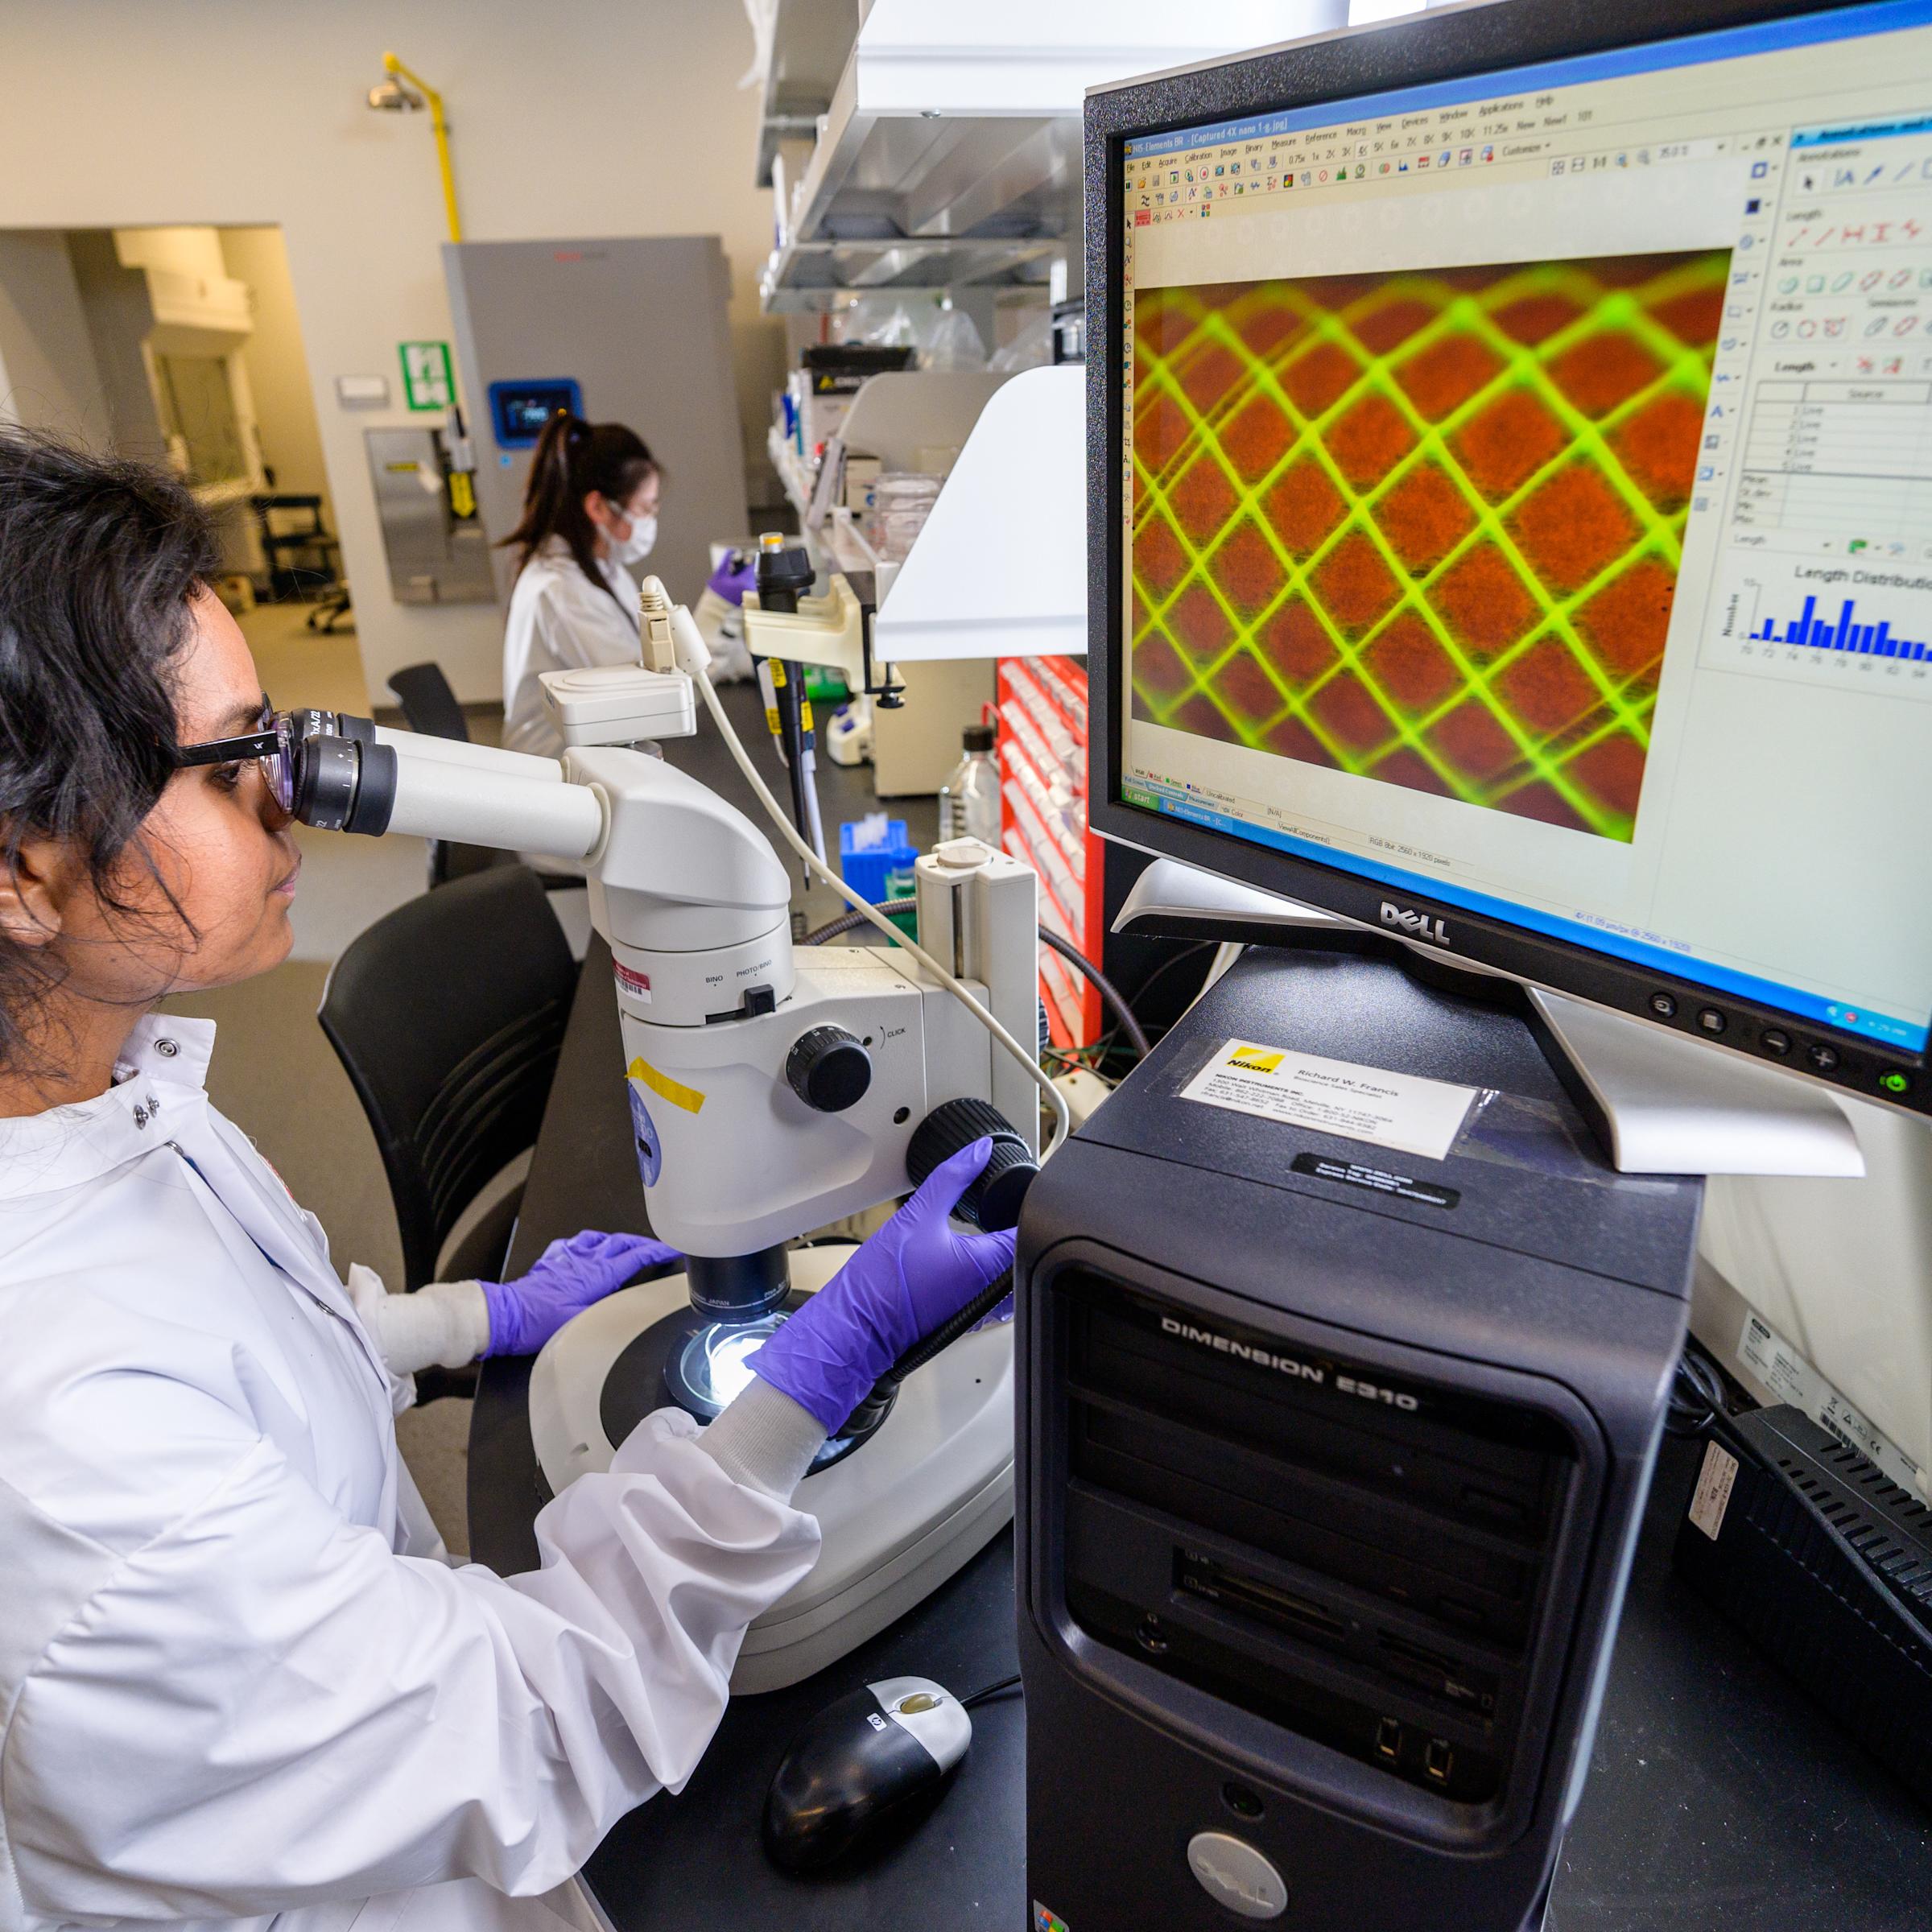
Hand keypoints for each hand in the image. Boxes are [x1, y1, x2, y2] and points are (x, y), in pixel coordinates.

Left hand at [480, 1230, 678, 1357]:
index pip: (635, 1257)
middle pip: (621, 1243)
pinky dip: (588, 1243)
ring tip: (625, 1245)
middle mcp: (584, 1260)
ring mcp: (567, 1257)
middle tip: (655, 1248)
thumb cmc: (538, 1322)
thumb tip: (630, 1309)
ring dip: (616, 1240)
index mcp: (597, 1274)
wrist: (505, 1315)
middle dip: (642, 1243)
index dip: (657, 1252)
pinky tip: (587, 1247)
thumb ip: (607, 1313)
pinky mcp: (552, 1260)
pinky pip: (575, 1244)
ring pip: (599, 1239)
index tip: (672, 1249)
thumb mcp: (581, 1323)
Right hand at [747, 1139, 1016, 1432]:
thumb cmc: (882, 1282)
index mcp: (986, 1265)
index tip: (1013, 1190)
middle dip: (1010, 1226)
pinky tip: (960, 1260)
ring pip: (1008, 1272)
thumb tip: (978, 1152)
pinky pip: (990, 1290)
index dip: (1022, 1204)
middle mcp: (991, 1291)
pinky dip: (982, 1271)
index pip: (1027, 1229)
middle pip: (1022, 1251)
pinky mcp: (966, 1316)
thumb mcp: (918, 1214)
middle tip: (994, 1207)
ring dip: (998, 1251)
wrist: (858, 1325)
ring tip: (979, 1232)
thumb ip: (952, 1177)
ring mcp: (980, 1307)